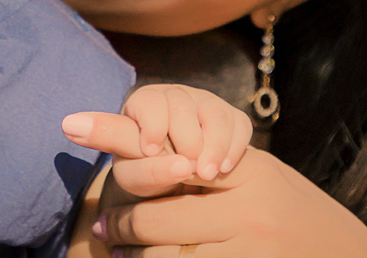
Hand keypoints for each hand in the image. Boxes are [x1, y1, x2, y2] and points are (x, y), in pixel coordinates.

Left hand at [62, 112, 366, 257]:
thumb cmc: (297, 220)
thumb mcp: (260, 182)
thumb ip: (210, 171)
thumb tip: (142, 160)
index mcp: (248, 170)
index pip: (168, 149)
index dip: (114, 133)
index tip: (69, 122)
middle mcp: (249, 205)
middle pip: (155, 212)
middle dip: (124, 224)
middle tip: (104, 230)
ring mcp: (250, 245)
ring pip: (162, 254)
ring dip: (135, 257)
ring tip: (121, 254)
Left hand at [122, 84, 251, 180]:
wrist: (173, 177)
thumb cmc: (146, 171)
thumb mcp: (134, 173)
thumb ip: (146, 170)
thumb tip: (181, 167)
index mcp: (145, 102)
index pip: (150, 102)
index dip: (153, 126)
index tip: (150, 151)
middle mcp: (176, 96)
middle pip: (184, 107)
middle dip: (186, 141)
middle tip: (185, 170)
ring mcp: (205, 103)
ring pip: (216, 113)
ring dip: (214, 146)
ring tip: (207, 174)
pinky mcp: (230, 117)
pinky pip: (240, 124)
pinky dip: (234, 148)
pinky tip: (223, 169)